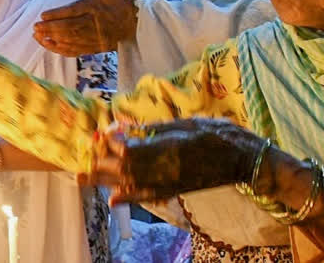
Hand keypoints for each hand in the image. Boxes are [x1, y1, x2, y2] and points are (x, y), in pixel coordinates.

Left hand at [33, 0, 136, 55]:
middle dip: (49, 28)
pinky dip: (61, 49)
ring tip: (37, 37)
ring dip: (52, 39)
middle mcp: (93, 24)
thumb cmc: (122, 1)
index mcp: (95, 8)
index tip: (42, 15)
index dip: (56, 14)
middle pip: (68, 27)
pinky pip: (76, 50)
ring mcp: (94, 37)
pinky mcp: (95, 47)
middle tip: (35, 28)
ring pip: (70, 40)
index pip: (72, 11)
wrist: (137, 22)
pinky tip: (50, 46)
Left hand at [79, 118, 256, 204]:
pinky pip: (148, 196)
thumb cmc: (216, 133)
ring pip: (131, 184)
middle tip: (80, 161)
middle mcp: (166, 169)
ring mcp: (170, 183)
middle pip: (124, 169)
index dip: (110, 144)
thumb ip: (153, 130)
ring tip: (83, 179)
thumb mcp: (183, 124)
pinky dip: (129, 197)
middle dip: (100, 164)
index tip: (99, 135)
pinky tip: (113, 199)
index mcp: (168, 148)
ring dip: (105, 181)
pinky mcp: (175, 191)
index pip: (129, 150)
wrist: (243, 158)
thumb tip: (125, 129)